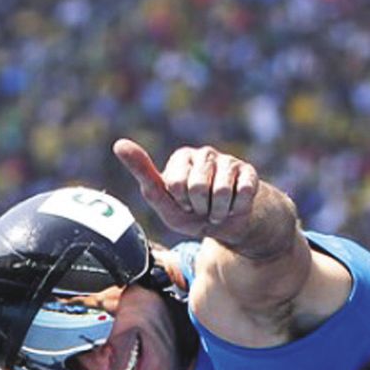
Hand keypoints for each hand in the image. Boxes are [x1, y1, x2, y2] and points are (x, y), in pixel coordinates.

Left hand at [114, 139, 260, 242]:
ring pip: (222, 192)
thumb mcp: (162, 201)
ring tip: (215, 209)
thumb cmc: (189, 213)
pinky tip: (233, 206)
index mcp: (181, 157)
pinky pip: (243, 194)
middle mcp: (205, 154)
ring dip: (218, 211)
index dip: (179, 202)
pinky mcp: (249, 172)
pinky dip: (236, 210)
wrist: (224, 226)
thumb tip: (119, 143)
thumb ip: (143, 173)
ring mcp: (229, 161)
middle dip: (199, 207)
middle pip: (198, 187)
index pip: (175, 183)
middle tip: (200, 207)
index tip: (181, 203)